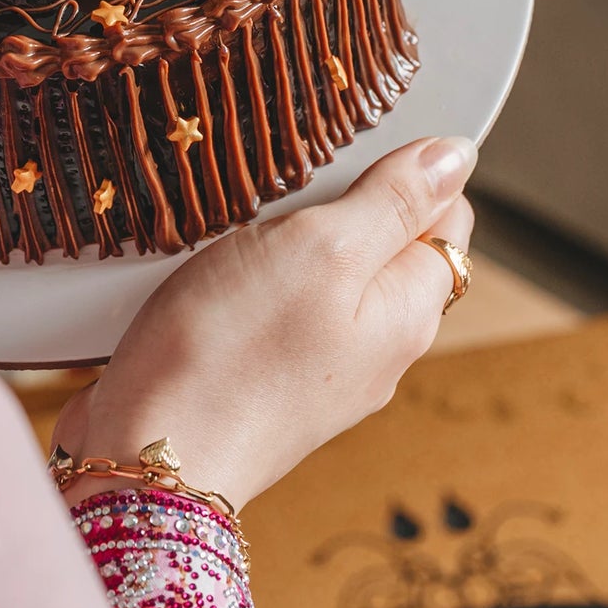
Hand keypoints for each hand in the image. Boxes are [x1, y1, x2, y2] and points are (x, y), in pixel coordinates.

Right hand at [52, 136, 476, 511]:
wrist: (151, 453)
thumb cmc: (233, 351)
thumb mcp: (325, 248)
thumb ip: (393, 201)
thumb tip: (456, 158)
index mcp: (406, 309)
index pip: (445, 215)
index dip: (405, 170)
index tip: (346, 154)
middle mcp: (375, 344)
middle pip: (381, 241)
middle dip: (341, 200)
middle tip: (284, 189)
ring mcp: (320, 366)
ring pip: (321, 271)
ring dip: (287, 236)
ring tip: (241, 228)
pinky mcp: (265, 377)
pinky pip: (274, 304)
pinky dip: (250, 275)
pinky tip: (213, 273)